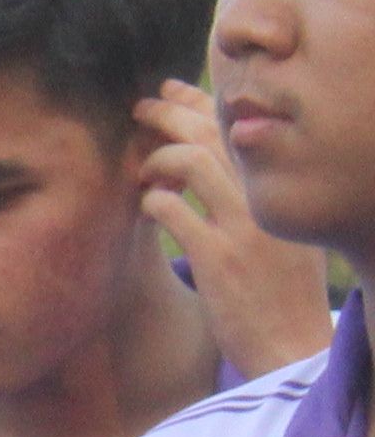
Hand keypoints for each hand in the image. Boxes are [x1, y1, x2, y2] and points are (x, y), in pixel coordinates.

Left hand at [142, 84, 341, 379]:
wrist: (295, 344)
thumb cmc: (282, 290)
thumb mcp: (283, 232)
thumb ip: (254, 195)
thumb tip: (211, 156)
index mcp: (285, 190)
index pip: (243, 127)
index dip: (203, 102)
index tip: (173, 92)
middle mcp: (270, 201)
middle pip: (216, 133)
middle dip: (171, 112)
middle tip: (141, 107)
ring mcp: (245, 228)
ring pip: (194, 162)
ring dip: (157, 157)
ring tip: (142, 169)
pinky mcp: (220, 260)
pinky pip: (172, 211)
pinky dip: (152, 201)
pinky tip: (148, 207)